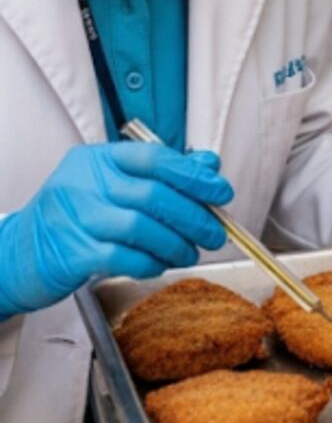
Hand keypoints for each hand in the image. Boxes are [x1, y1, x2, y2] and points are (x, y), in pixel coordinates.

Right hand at [0, 143, 231, 317]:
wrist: (18, 252)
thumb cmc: (75, 216)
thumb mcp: (112, 185)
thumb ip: (160, 174)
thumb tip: (209, 165)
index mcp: (98, 159)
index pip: (155, 157)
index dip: (194, 175)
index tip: (221, 192)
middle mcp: (84, 183)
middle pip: (154, 195)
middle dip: (195, 216)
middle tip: (215, 232)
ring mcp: (76, 217)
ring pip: (142, 227)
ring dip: (177, 243)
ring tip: (190, 252)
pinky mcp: (72, 252)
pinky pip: (125, 257)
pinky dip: (151, 262)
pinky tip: (160, 264)